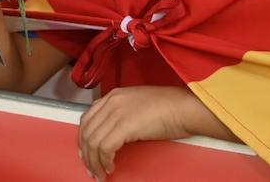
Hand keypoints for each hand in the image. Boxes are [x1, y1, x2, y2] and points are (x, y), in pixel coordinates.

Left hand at [79, 86, 193, 178]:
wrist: (185, 107)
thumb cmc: (169, 108)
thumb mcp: (138, 105)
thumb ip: (121, 114)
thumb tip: (112, 134)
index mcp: (113, 95)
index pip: (87, 118)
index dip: (83, 139)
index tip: (86, 153)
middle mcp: (111, 101)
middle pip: (86, 130)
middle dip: (86, 154)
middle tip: (91, 168)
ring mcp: (117, 112)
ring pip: (93, 141)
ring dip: (94, 162)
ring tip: (100, 173)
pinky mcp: (125, 125)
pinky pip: (105, 147)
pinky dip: (104, 161)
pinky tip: (110, 167)